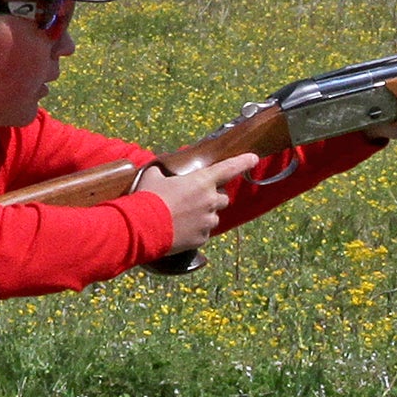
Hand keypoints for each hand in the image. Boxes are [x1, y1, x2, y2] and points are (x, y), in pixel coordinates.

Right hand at [135, 152, 261, 249]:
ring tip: (183, 216)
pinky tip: (180, 229)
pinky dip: (196, 230)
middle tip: (196, 198)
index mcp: (202, 181)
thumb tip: (161, 171)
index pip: (229, 168)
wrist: (143, 227)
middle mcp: (210, 201)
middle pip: (223, 198)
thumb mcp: (154, 177)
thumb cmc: (148, 198)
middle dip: (214, 197)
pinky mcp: (202, 238)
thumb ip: (164, 172)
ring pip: (213, 217)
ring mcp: (208, 221)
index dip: (243, 161)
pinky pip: (204, 233)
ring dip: (204, 215)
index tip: (253, 158)